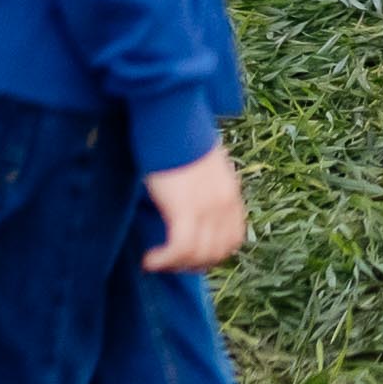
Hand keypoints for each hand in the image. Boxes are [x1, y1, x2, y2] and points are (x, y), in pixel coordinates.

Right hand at [142, 147, 248, 273]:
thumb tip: (192, 199)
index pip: (233, 239)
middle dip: (193, 264)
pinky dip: (165, 260)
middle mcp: (224, 204)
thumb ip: (205, 185)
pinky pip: (181, 248)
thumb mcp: (202, 165)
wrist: (173, 118)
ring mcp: (208, 208)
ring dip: (176, 265)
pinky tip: (149, 260)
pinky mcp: (186, 209)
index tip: (191, 256)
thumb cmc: (179, 136)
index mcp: (230, 193)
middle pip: (217, 252)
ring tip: (157, 262)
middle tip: (170, 263)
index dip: (213, 254)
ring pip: (198, 255)